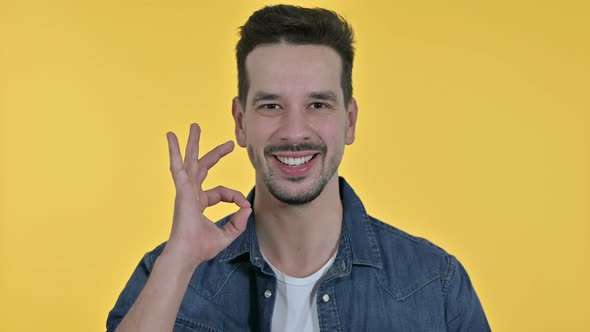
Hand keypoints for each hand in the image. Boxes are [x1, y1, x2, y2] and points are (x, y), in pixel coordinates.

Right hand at [162, 123, 251, 270]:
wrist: (187, 254)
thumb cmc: (202, 247)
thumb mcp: (227, 234)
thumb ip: (238, 221)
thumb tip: (247, 207)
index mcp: (200, 202)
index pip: (222, 192)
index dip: (236, 197)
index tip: (244, 207)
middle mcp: (192, 193)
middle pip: (204, 167)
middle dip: (216, 153)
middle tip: (229, 143)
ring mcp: (185, 190)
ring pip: (191, 161)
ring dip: (193, 143)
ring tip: (195, 126)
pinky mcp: (182, 190)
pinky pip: (177, 167)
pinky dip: (174, 151)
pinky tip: (171, 137)